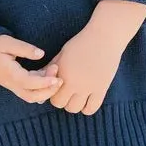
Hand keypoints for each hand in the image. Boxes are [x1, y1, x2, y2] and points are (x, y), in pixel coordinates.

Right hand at [0, 35, 61, 103]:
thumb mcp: (6, 42)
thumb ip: (24, 48)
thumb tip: (41, 54)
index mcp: (9, 74)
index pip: (30, 83)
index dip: (45, 82)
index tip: (57, 77)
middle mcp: (11, 83)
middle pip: (32, 96)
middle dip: (48, 91)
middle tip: (60, 78)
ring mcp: (11, 85)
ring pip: (31, 96)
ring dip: (45, 90)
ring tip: (55, 75)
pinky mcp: (12, 83)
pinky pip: (28, 91)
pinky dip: (39, 87)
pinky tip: (47, 76)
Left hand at [48, 0, 145, 114]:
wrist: (105, 37)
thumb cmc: (81, 43)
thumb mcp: (62, 54)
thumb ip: (51, 68)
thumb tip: (40, 80)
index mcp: (62, 72)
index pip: (50, 94)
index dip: (52, 92)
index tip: (57, 87)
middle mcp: (73, 82)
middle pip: (61, 104)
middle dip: (62, 100)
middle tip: (67, 92)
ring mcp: (88, 87)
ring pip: (74, 109)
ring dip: (74, 104)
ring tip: (77, 96)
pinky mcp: (101, 89)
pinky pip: (91, 109)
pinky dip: (87, 108)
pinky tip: (87, 100)